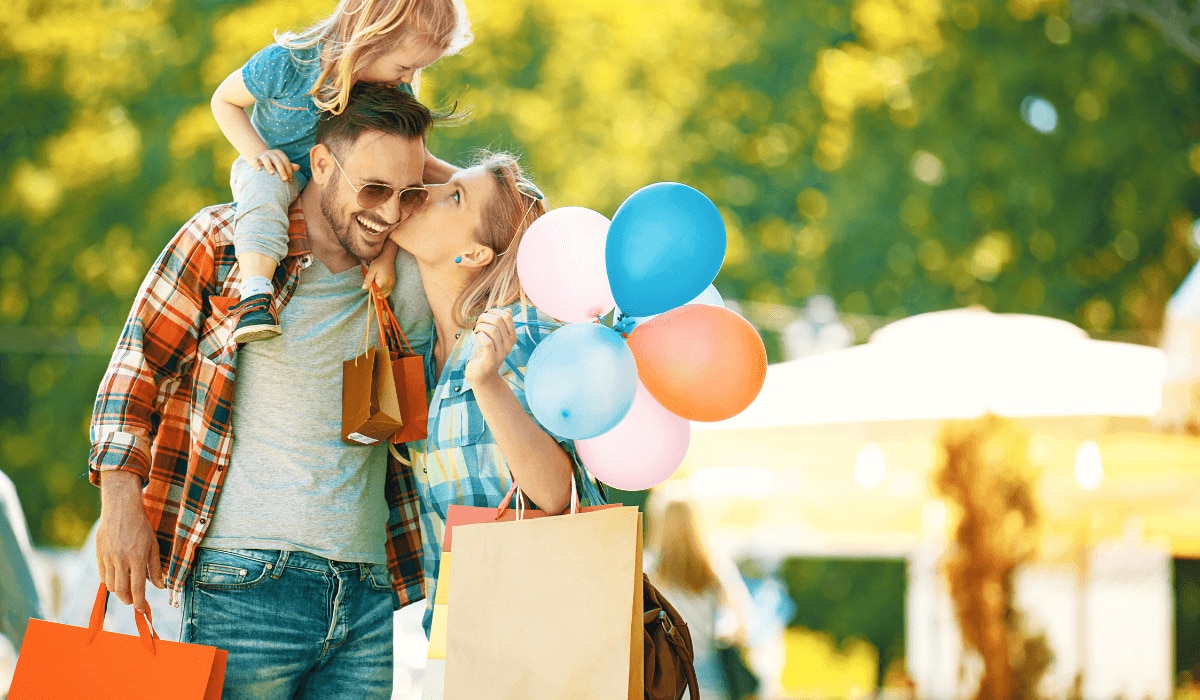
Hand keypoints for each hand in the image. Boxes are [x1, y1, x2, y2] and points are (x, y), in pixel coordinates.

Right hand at [96, 471, 163, 611]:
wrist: (120, 510)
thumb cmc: (141, 528)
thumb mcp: (153, 546)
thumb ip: (155, 568)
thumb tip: (160, 586)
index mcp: (137, 559)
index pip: (137, 588)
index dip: (139, 602)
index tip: (141, 610)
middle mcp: (121, 561)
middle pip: (121, 590)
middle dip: (128, 600)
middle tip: (134, 601)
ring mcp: (108, 558)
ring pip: (111, 585)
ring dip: (119, 592)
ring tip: (126, 589)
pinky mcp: (99, 555)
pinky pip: (102, 576)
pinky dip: (109, 582)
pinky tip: (116, 579)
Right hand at [252, 149, 299, 182]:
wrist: (260, 158)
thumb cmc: (274, 164)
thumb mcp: (282, 164)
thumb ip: (289, 166)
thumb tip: (298, 167)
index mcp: (279, 154)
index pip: (286, 161)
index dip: (289, 170)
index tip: (290, 180)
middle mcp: (271, 153)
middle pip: (277, 161)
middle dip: (282, 170)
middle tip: (284, 179)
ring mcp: (262, 155)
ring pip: (266, 159)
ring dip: (269, 165)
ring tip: (271, 173)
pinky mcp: (254, 158)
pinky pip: (254, 161)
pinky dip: (256, 164)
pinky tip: (258, 170)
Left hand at [364, 256, 395, 296]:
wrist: (387, 258)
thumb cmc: (378, 262)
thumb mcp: (371, 270)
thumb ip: (368, 280)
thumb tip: (364, 288)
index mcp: (382, 283)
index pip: (375, 292)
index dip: (371, 289)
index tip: (369, 282)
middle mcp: (388, 285)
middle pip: (379, 294)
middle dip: (375, 291)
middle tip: (373, 281)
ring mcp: (392, 285)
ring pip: (384, 295)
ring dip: (379, 292)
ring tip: (376, 283)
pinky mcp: (393, 284)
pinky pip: (388, 292)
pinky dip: (383, 292)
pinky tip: (381, 286)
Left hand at [464, 308, 515, 388]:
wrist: (481, 375)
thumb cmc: (485, 354)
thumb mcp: (494, 338)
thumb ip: (501, 324)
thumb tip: (509, 310)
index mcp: (512, 338)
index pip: (507, 316)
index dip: (494, 312)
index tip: (485, 318)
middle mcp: (509, 345)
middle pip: (498, 321)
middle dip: (484, 318)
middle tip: (477, 324)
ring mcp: (501, 353)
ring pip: (492, 330)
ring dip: (480, 327)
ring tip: (476, 331)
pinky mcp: (490, 360)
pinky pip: (487, 342)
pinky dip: (480, 335)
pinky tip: (476, 337)